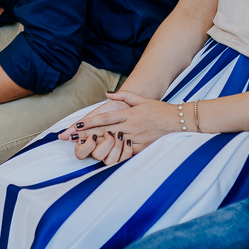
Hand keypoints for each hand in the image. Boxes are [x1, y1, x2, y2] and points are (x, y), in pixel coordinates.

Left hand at [58, 91, 178, 165]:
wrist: (176, 120)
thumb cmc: (157, 109)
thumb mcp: (141, 99)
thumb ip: (124, 95)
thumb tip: (108, 94)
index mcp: (128, 114)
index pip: (104, 119)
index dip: (89, 123)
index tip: (76, 126)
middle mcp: (130, 126)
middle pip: (104, 131)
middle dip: (86, 135)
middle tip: (71, 138)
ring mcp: (135, 137)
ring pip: (112, 142)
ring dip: (96, 144)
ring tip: (82, 146)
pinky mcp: (141, 147)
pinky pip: (126, 151)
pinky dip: (114, 152)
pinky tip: (102, 155)